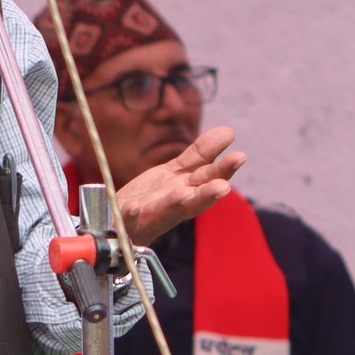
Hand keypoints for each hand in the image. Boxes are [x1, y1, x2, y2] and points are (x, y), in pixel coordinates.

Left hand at [114, 127, 244, 245]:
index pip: (206, 179)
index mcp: (185, 191)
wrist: (115, 223)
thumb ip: (200, 155)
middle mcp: (171, 207)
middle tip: (223, 186)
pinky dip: (130, 215)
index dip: (222, 169)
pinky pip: (127, 219)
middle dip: (208, 193)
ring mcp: (148, 216)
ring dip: (176, 204)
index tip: (239, 156)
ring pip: (165, 211)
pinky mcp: (124, 221)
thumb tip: (229, 131)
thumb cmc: (150, 199)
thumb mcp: (176, 173)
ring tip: (184, 195)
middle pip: (193, 200)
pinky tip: (133, 208)